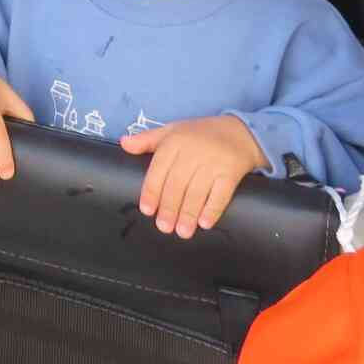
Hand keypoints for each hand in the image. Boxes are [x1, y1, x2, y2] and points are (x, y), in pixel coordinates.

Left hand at [121, 114, 265, 237]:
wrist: (240, 132)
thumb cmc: (200, 134)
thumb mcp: (172, 131)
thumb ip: (147, 140)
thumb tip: (123, 144)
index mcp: (174, 141)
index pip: (159, 170)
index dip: (152, 191)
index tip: (147, 210)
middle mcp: (193, 151)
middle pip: (177, 184)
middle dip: (169, 208)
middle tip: (164, 227)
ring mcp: (213, 162)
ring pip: (197, 192)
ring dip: (188, 214)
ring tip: (181, 232)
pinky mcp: (231, 172)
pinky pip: (220, 194)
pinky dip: (212, 210)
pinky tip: (204, 223)